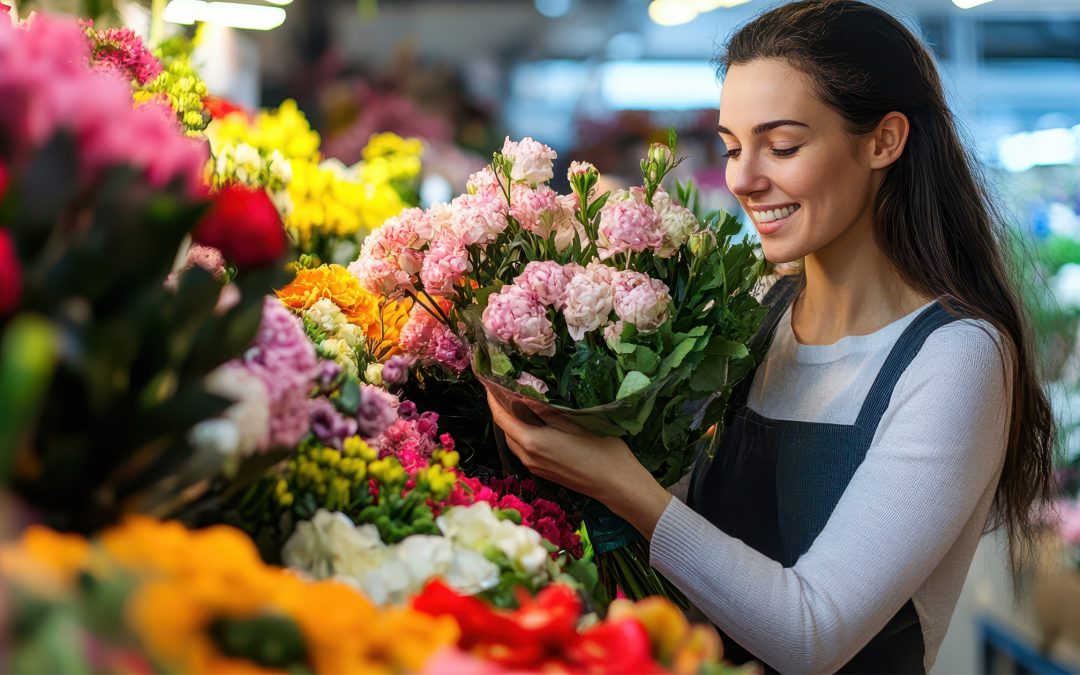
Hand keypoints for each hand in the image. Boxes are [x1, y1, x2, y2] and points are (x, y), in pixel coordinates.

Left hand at [485, 388, 671, 538]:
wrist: (616, 484)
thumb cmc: (600, 450)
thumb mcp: (574, 421)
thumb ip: (546, 409)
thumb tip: (523, 395)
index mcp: (531, 442)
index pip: (501, 417)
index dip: (492, 399)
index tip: (489, 381)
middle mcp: (528, 457)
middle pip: (505, 430)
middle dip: (502, 409)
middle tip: (505, 386)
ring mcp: (535, 468)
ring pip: (515, 440)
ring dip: (513, 422)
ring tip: (519, 401)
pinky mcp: (544, 473)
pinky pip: (526, 449)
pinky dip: (524, 434)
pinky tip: (536, 422)